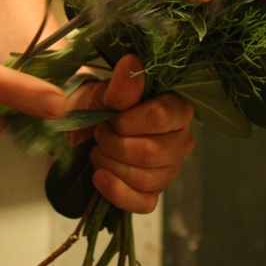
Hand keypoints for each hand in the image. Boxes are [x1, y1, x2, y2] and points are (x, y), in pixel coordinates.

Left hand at [68, 54, 194, 213]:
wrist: (85, 131)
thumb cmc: (100, 107)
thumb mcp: (103, 92)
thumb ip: (121, 85)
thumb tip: (131, 62)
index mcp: (176, 108)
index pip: (160, 118)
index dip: (127, 121)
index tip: (110, 115)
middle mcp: (181, 139)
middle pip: (151, 153)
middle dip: (114, 144)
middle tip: (100, 133)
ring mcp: (170, 169)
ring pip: (145, 178)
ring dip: (110, 165)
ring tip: (98, 151)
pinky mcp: (155, 193)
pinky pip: (143, 203)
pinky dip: (116, 192)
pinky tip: (100, 177)